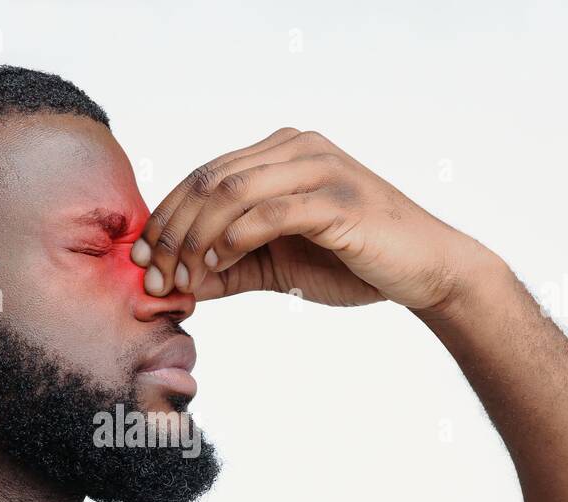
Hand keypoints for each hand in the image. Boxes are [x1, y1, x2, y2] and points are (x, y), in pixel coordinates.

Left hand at [131, 127, 504, 314]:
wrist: (425, 271)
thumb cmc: (353, 263)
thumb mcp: (276, 266)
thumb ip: (227, 269)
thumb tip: (174, 287)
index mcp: (280, 152)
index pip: (203, 176)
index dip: (165, 218)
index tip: (142, 263)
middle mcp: (297, 148)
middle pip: (208, 179)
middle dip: (172, 231)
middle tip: (155, 277)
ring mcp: (319, 168)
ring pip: (231, 191)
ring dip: (196, 238)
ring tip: (181, 277)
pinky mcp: (338, 199)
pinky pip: (270, 211)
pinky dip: (234, 239)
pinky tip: (218, 266)